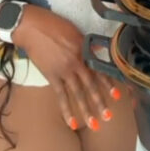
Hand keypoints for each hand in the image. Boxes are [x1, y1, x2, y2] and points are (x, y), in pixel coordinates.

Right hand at [12, 4, 120, 130]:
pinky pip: (61, 96)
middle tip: (109, 116)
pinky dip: (67, 110)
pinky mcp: (52, 76)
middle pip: (91, 84)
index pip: (100, 68)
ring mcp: (64, 70)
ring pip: (78, 93)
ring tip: (95, 124)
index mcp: (84, 49)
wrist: (32, 28)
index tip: (117, 94)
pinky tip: (72, 122)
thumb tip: (97, 52)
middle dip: (101, 101)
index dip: (109, 82)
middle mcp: (76, 61)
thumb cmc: (53, 25)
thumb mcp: (75, 32)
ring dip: (87, 110)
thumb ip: (87, 45)